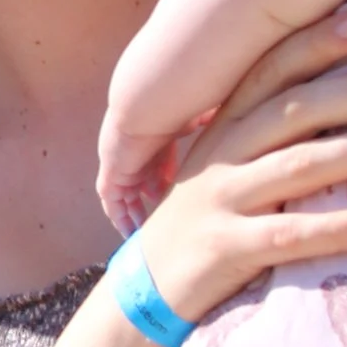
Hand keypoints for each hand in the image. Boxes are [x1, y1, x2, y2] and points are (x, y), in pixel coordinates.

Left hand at [95, 106, 211, 233]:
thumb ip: (209, 120)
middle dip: (151, 203)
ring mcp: (122, 167)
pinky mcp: (111, 179)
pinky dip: (121, 219)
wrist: (142, 108)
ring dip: (135, 215)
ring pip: (126, 198)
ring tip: (146, 237)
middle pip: (143, 184)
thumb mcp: (195, 118)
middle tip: (162, 225)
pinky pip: (113, 205)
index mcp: (155, 142)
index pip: (161, 168)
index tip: (180, 203)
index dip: (168, 185)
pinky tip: (130, 235)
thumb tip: (234, 116)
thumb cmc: (171, 109)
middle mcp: (138, 155)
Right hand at [127, 13, 346, 325]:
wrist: (149, 285)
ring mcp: (222, 200)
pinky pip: (289, 236)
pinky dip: (337, 228)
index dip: (316, 43)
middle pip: (297, 110)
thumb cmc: (208, 215)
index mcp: (226, 124)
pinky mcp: (227, 249)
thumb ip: (273, 130)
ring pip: (299, 166)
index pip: (272, 70)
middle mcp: (223, 153)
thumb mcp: (228, 162)